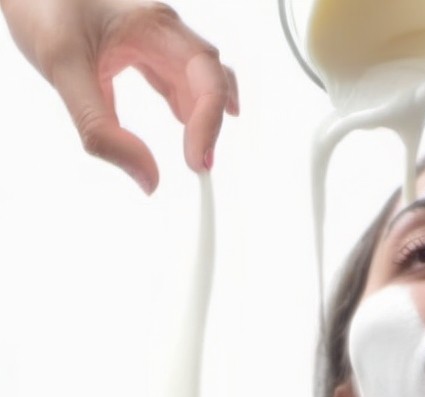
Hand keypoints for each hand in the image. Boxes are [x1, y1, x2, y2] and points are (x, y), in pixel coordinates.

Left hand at [1, 0, 238, 192]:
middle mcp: (162, 27)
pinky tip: (183, 123)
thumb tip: (148, 178)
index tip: (196, 162)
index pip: (206, 77)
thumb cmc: (37, 2)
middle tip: (200, 165)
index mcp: (154, 25)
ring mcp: (154, 35)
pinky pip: (178, 76)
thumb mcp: (63, 69)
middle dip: (212, 124)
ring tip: (196, 151)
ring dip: (203, 116)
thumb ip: (102, 130)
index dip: (209, 124)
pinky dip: (186, 105)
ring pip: (199, 77)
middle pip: (212, 77)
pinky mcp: (142, 44)